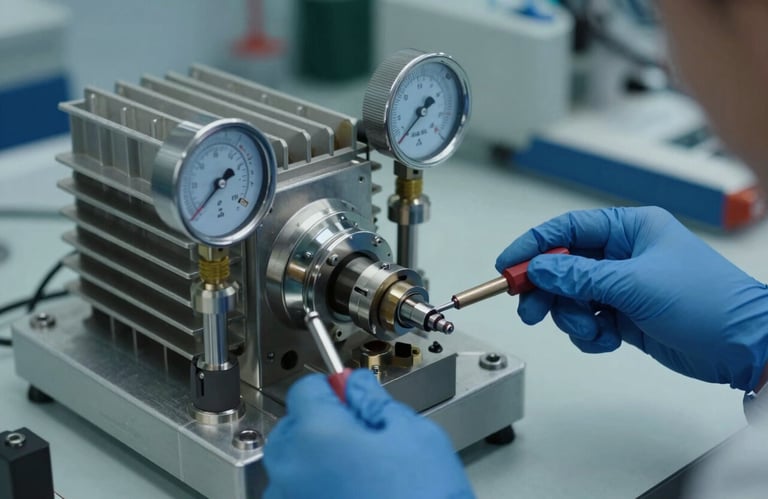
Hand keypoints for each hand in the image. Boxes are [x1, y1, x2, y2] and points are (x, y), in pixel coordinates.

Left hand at [263, 369, 474, 498]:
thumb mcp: (415, 434)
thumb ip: (376, 401)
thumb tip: (357, 386)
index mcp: (317, 436)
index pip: (306, 388)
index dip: (333, 388)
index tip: (351, 396)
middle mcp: (291, 471)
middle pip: (294, 426)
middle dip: (323, 424)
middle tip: (365, 436)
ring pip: (294, 465)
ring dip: (318, 460)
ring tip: (363, 473)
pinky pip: (298, 495)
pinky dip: (317, 490)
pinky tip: (353, 495)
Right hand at [496, 206, 767, 390]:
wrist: (742, 347)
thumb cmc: (707, 302)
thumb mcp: (635, 284)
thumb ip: (580, 275)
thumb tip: (540, 267)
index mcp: (629, 229)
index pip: (567, 229)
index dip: (533, 245)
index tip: (507, 265)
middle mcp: (623, 254)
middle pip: (562, 265)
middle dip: (545, 289)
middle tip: (530, 308)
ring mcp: (622, 286)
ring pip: (570, 297)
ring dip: (570, 316)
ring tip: (590, 328)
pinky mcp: (624, 315)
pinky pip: (587, 320)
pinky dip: (589, 334)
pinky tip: (608, 339)